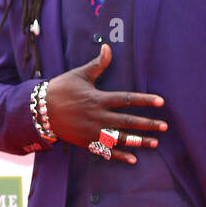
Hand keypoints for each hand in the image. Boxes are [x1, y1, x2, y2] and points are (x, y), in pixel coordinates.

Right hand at [46, 43, 166, 162]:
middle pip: (128, 122)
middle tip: (164, 127)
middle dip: (148, 124)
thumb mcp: (80, 74)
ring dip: (138, 141)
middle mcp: (98, 117)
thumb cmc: (61, 89)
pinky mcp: (87, 142)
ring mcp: (93, 131)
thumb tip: (108, 47)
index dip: (145, 101)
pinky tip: (134, 160)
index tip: (161, 102)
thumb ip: (98, 64)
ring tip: (155, 143)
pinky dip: (120, 156)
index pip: (127, 99)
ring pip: (120, 139)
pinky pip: (106, 151)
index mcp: (99, 99)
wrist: (40, 110)